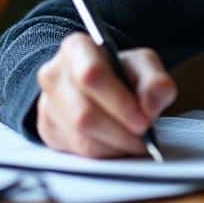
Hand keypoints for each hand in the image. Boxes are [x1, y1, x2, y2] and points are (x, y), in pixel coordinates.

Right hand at [35, 33, 177, 157]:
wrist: (98, 87)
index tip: (144, 121)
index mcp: (76, 48)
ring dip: (115, 146)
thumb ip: (155, 82)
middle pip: (84, 114)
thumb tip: (150, 106)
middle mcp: (54, 74)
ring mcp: (47, 104)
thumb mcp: (144, 66)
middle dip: (120, 132)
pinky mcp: (48, 130)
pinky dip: (105, 154)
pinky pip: (78, 153)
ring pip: (81, 138)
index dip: (119, 102)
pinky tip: (117, 144)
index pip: (92, 75)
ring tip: (135, 141)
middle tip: (144, 137)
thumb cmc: (121, 73)